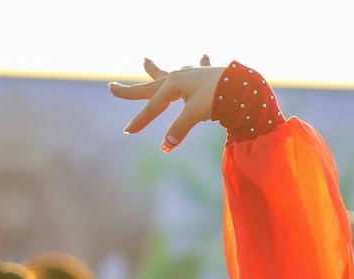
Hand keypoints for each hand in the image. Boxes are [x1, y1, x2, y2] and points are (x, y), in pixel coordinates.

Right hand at [109, 55, 223, 151]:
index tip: (128, 131)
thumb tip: (165, 147)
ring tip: (145, 61)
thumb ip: (179, 129)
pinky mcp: (206, 75)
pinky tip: (203, 56)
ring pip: (170, 73)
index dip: (140, 121)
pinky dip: (199, 63)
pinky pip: (199, 68)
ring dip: (156, 69)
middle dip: (131, 90)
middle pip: (150, 86)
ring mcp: (191, 75)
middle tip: (111, 87)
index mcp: (172, 84)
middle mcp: (178, 77)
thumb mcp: (195, 114)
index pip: (153, 107)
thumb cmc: (218, 96)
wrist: (242, 83)